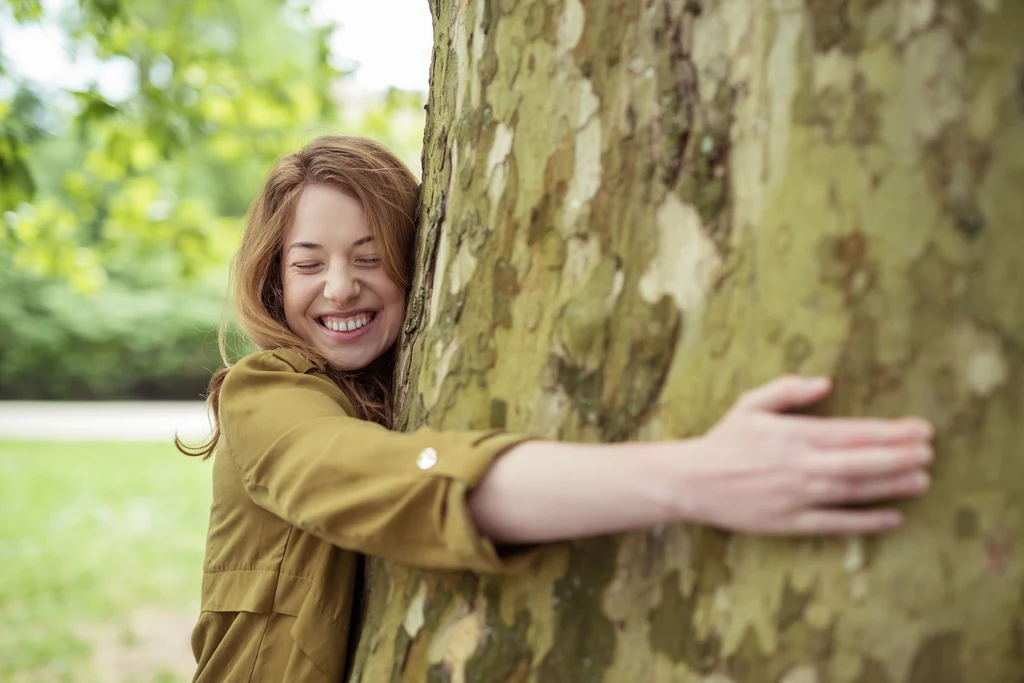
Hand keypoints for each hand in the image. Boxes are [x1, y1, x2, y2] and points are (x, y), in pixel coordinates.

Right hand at [675, 375, 933, 534]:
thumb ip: (788, 391)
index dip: (889, 431)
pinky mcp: (790, 523)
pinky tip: (894, 517)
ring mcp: (796, 496)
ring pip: (854, 491)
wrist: (692, 481)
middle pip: (861, 462)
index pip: (852, 432)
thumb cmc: (724, 440)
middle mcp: (799, 465)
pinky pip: (835, 523)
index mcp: (792, 434)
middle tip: (930, 453)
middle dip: (900, 457)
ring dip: (891, 486)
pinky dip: (866, 521)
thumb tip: (827, 382)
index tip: (919, 429)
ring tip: (922, 480)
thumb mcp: (751, 405)